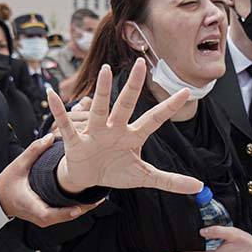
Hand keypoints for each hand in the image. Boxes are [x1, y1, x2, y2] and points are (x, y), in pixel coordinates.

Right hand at [0, 135, 101, 227]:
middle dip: (81, 209)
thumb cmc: (7, 184)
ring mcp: (43, 219)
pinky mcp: (47, 217)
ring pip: (65, 218)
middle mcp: (38, 216)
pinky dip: (75, 209)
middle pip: (63, 217)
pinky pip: (63, 215)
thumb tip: (50, 137)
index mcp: (30, 205)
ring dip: (81, 209)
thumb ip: (34, 150)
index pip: (49, 214)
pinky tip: (86, 200)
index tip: (78, 208)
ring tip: (97, 198)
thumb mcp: (18, 165)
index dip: (65, 212)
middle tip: (97, 199)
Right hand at [50, 59, 202, 194]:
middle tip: (140, 64)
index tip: (186, 91)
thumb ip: (170, 180)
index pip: (154, 119)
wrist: (88, 177)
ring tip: (105, 70)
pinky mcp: (76, 141)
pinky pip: (66, 125)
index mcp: (132, 136)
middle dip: (133, 87)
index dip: (169, 107)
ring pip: (100, 110)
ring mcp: (95, 132)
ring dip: (102, 92)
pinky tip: (52, 95)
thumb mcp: (144, 177)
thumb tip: (199, 187)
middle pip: (126, 105)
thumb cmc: (116, 170)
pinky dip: (59, 111)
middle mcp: (115, 129)